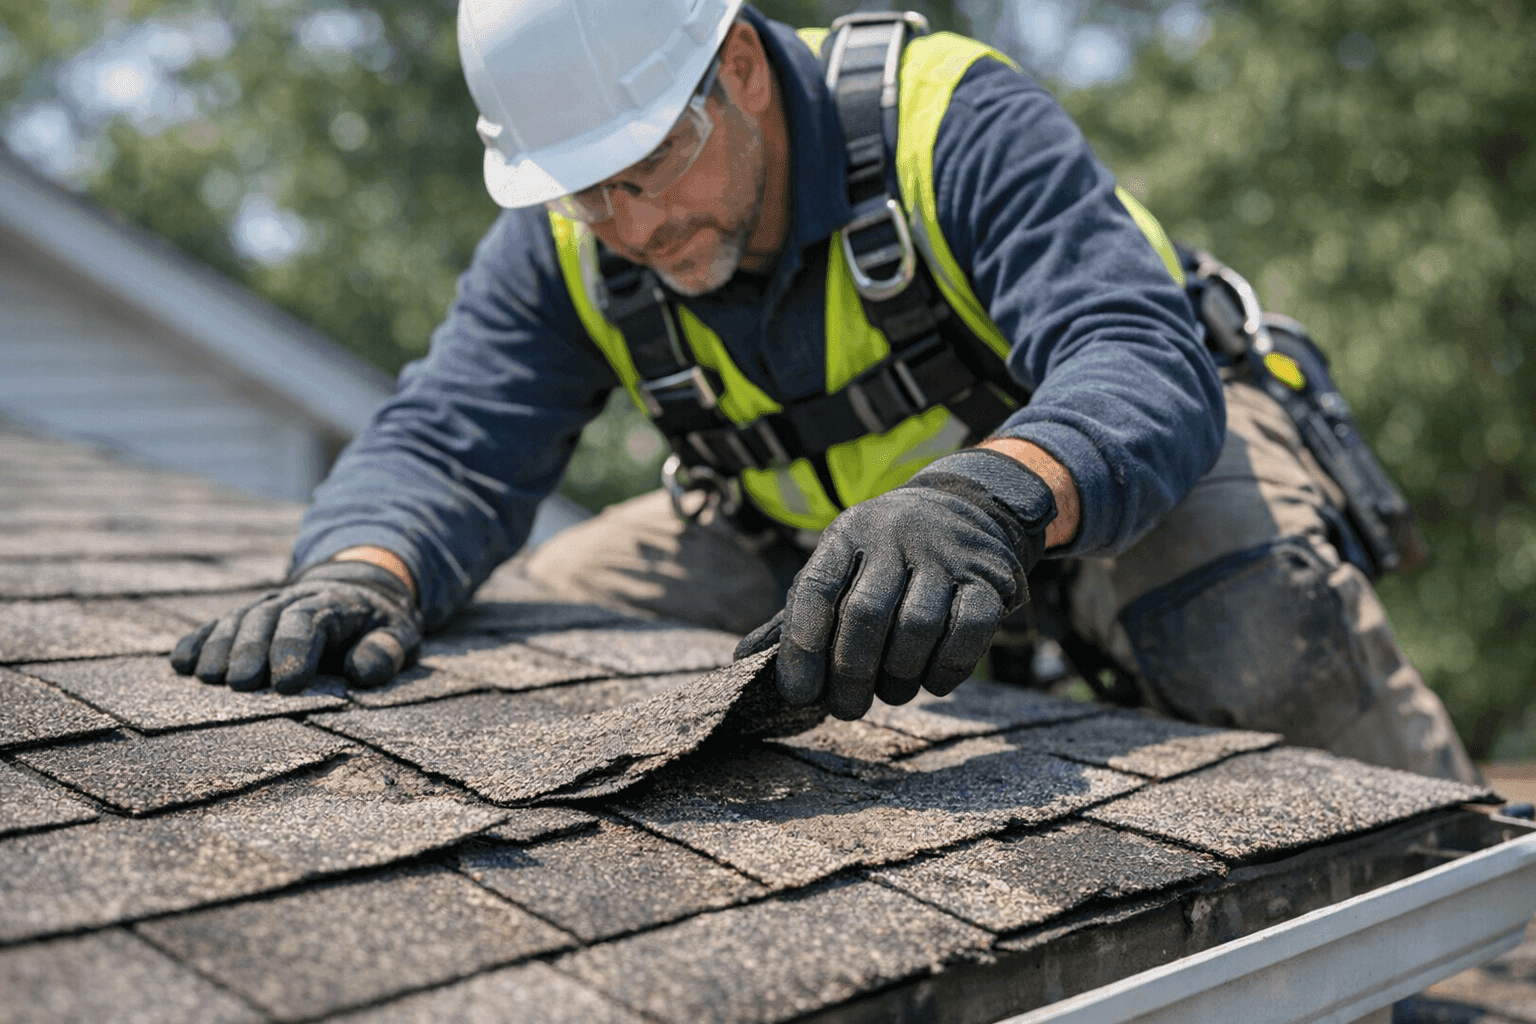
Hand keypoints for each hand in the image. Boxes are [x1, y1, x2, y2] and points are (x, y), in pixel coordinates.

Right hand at [170, 561, 423, 692]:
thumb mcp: (400, 634)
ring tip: (207, 678)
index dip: (295, 649)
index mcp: (334, 603)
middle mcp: (293, 599)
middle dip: (251, 650)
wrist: (359, 590)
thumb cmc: (379, 624)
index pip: (308, 620)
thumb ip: (386, 650)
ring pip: (238, 619)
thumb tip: (362, 671)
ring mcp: (267, 605)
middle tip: (238, 685)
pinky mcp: (247, 616)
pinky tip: (181, 663)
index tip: (286, 684)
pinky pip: (218, 624)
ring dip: (219, 647)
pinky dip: (198, 641)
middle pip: (266, 619)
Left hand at [748, 448, 1055, 719]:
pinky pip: (968, 632)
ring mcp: (946, 555)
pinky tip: (930, 681)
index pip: (815, 589)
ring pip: (917, 627)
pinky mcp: (990, 578)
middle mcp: (894, 537)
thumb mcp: (836, 569)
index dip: (801, 648)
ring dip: (898, 677)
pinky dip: (945, 669)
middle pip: (866, 614)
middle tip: (846, 708)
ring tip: (889, 694)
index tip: (797, 696)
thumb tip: (743, 662)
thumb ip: (795, 617)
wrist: (967, 510)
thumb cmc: (882, 558)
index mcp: (846, 534)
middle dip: (850, 674)